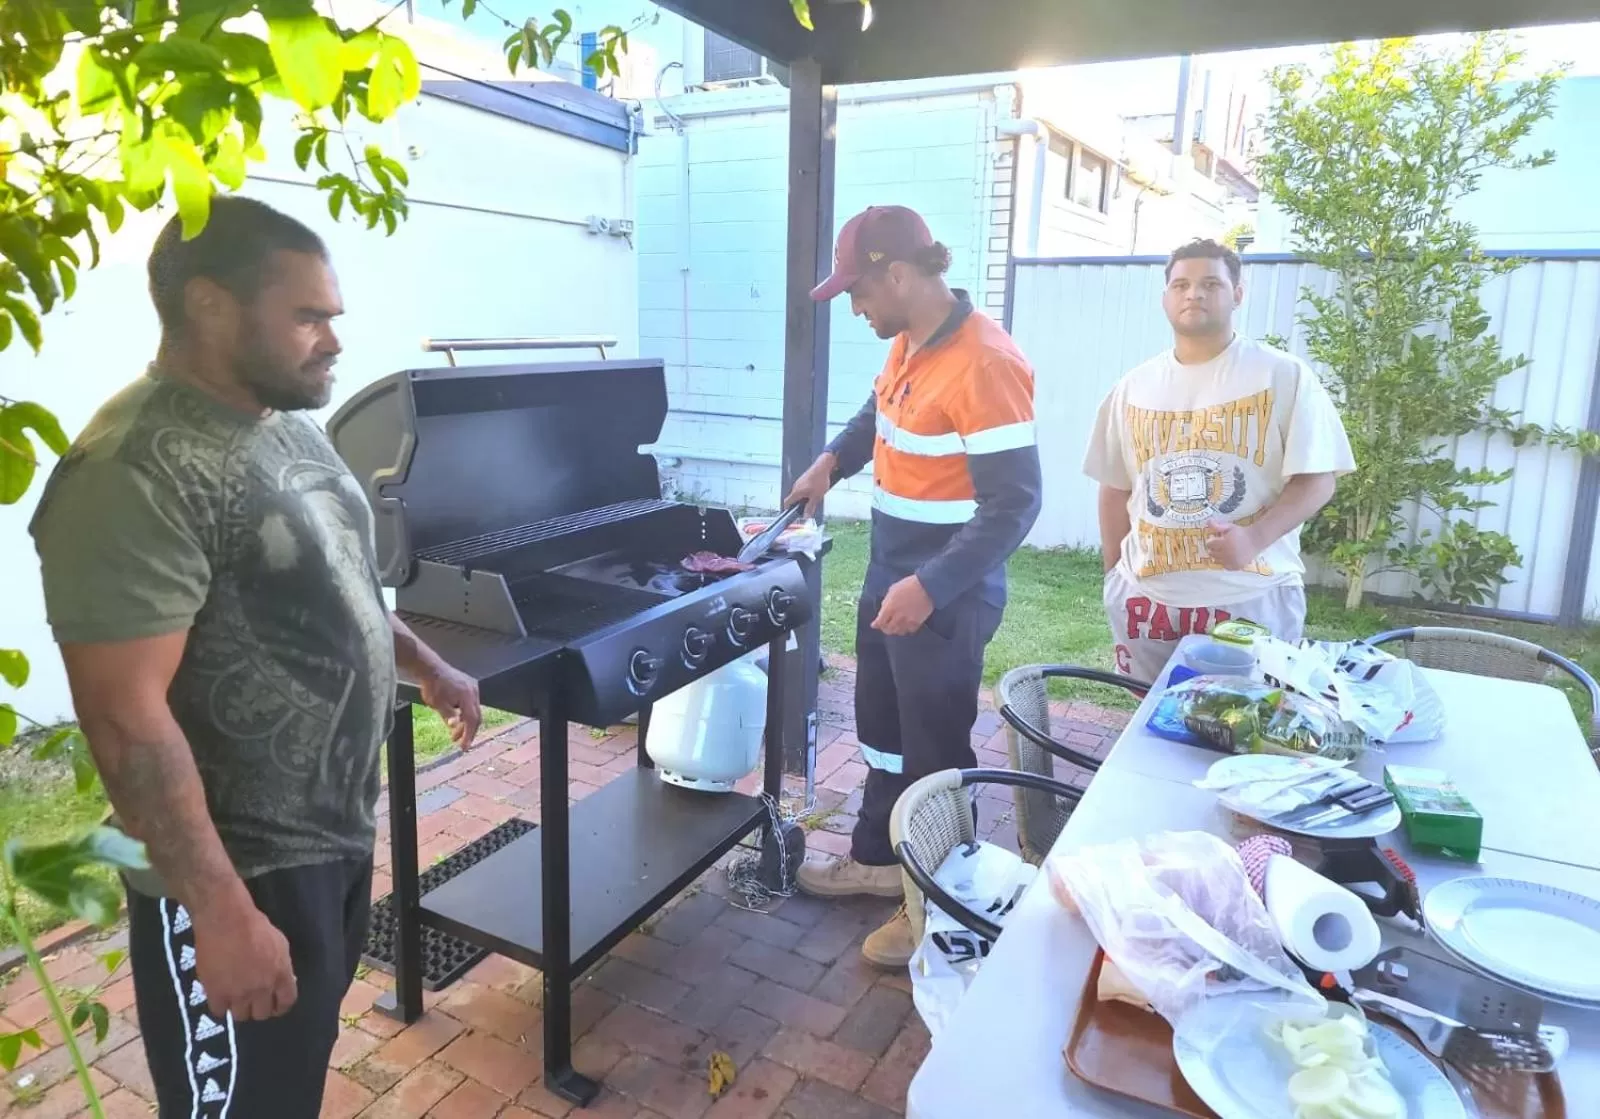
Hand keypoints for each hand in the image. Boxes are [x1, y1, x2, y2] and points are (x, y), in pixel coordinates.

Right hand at [192, 893, 296, 1021]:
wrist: (225, 920)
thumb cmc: (254, 926)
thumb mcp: (280, 944)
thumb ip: (282, 966)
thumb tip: (283, 980)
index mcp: (280, 975)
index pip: (286, 1002)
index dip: (280, 1006)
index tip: (275, 1005)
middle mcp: (262, 988)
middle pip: (263, 1013)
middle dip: (259, 1008)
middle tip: (253, 1001)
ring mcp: (239, 993)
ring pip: (241, 1016)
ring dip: (240, 1008)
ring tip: (236, 998)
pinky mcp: (216, 993)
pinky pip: (220, 1011)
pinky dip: (221, 1005)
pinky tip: (220, 996)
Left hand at [419, 661, 481, 747]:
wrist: (430, 668)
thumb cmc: (432, 685)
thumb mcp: (438, 704)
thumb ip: (448, 716)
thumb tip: (454, 726)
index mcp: (467, 696)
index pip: (472, 720)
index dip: (469, 735)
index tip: (464, 747)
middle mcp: (474, 691)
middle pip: (476, 716)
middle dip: (468, 731)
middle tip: (460, 742)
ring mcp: (473, 687)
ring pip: (473, 710)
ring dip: (465, 722)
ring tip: (454, 733)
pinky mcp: (469, 685)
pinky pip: (471, 703)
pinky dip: (465, 713)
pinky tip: (456, 719)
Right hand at [784, 452, 836, 516]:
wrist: (823, 466)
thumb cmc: (819, 481)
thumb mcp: (816, 497)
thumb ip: (810, 507)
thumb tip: (806, 517)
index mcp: (796, 493)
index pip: (786, 503)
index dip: (788, 509)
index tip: (792, 514)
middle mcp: (795, 487)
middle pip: (793, 499)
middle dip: (799, 504)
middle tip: (808, 508)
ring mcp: (799, 482)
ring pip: (799, 493)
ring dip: (804, 497)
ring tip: (814, 498)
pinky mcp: (804, 478)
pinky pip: (803, 488)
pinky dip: (807, 492)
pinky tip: (816, 491)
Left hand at [871, 575, 935, 635]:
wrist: (926, 586)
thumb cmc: (908, 585)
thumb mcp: (892, 590)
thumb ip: (887, 601)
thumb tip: (884, 609)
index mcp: (889, 608)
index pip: (880, 622)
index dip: (876, 624)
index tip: (874, 625)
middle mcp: (897, 617)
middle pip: (888, 629)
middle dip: (885, 628)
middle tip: (885, 627)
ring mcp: (908, 621)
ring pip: (898, 632)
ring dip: (895, 630)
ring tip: (895, 628)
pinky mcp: (917, 622)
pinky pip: (909, 630)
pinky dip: (906, 630)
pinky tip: (905, 627)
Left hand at [1205, 520, 1260, 570]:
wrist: (1256, 540)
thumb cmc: (1241, 532)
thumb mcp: (1230, 527)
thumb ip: (1218, 526)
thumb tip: (1208, 521)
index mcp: (1225, 543)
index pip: (1210, 545)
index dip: (1211, 542)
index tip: (1214, 540)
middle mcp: (1228, 553)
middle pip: (1212, 553)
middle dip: (1213, 549)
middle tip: (1218, 546)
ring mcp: (1232, 561)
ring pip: (1218, 561)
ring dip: (1218, 557)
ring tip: (1223, 552)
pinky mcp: (1237, 566)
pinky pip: (1226, 567)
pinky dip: (1225, 563)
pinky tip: (1228, 558)